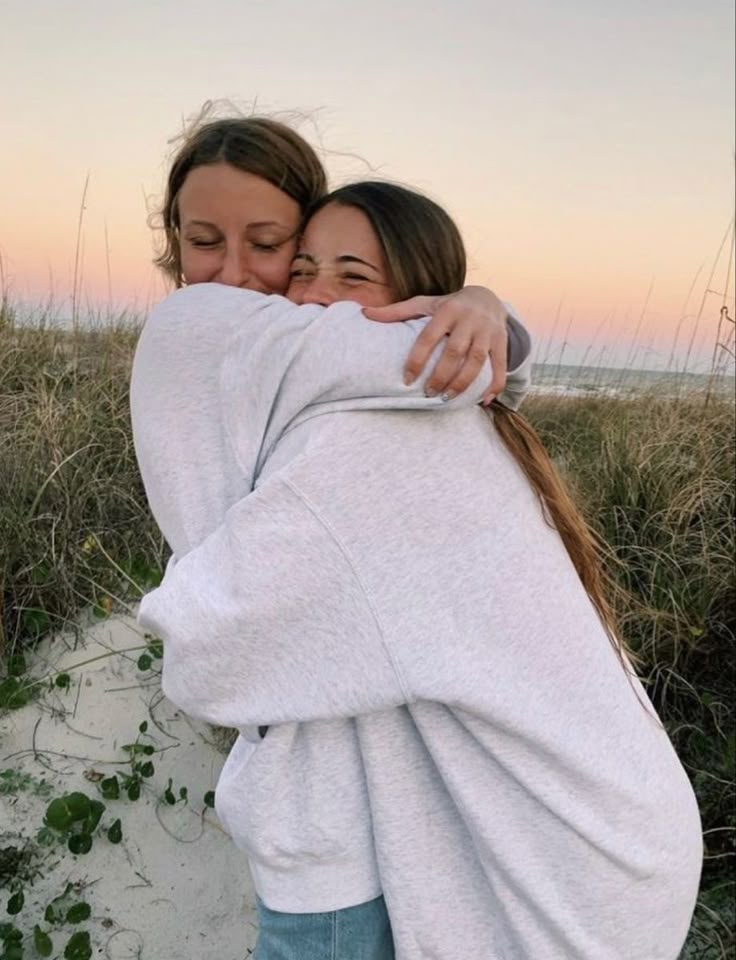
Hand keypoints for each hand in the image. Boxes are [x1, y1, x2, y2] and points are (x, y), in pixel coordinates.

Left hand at [363, 286, 507, 404]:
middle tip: (427, 394)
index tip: (406, 380)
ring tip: (446, 399)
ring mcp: (488, 331)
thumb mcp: (425, 304)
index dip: (417, 360)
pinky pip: (500, 367)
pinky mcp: (502, 342)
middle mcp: (469, 320)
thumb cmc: (448, 305)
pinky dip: (494, 385)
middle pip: (454, 352)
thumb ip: (397, 312)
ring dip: (462, 383)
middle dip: (440, 376)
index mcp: (447, 310)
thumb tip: (364, 313)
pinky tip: (483, 401)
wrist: (487, 297)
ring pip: (476, 362)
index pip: (429, 337)